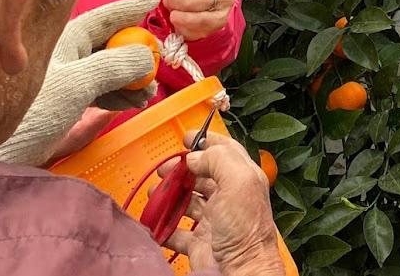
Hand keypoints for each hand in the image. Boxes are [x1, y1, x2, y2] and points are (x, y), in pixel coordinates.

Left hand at [0, 0, 160, 166]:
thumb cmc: (30, 111)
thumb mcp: (76, 84)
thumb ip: (114, 66)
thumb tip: (146, 56)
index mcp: (67, 39)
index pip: (106, 17)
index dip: (130, 9)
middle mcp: (68, 54)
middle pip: (111, 45)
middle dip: (138, 53)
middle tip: (157, 64)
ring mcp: (68, 79)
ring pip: (109, 70)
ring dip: (132, 80)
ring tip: (146, 94)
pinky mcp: (67, 104)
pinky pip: (102, 92)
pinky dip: (120, 96)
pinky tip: (132, 103)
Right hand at [158, 132, 283, 275]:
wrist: (241, 270)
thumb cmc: (244, 227)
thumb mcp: (238, 181)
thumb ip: (218, 160)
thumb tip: (196, 156)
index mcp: (242, 178)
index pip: (225, 151)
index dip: (206, 141)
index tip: (187, 137)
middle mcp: (229, 197)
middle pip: (202, 175)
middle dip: (182, 168)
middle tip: (164, 169)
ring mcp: (214, 220)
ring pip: (187, 201)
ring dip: (169, 195)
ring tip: (155, 193)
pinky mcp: (200, 243)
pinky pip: (177, 232)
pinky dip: (164, 226)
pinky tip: (155, 221)